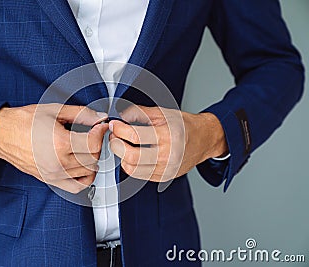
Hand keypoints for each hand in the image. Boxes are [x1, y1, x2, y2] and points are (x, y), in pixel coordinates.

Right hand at [0, 104, 107, 192]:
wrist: (3, 134)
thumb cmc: (24, 122)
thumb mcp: (56, 110)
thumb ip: (82, 114)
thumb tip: (100, 117)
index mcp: (60, 144)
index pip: (93, 144)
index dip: (100, 132)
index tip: (100, 126)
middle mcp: (58, 162)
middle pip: (93, 158)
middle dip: (97, 143)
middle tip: (93, 133)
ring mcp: (54, 174)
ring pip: (88, 172)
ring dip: (92, 158)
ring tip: (86, 146)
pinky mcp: (50, 180)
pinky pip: (77, 187)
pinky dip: (86, 178)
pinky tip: (85, 167)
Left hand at [109, 105, 227, 182]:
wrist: (204, 140)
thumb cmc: (184, 125)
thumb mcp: (163, 113)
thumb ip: (140, 112)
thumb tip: (121, 115)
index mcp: (168, 135)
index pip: (135, 136)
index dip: (119, 130)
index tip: (114, 125)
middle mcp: (168, 155)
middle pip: (131, 156)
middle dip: (116, 145)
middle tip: (114, 136)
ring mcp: (166, 169)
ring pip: (132, 169)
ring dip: (121, 157)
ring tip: (122, 145)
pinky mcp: (164, 177)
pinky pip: (139, 175)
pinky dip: (130, 165)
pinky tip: (131, 155)